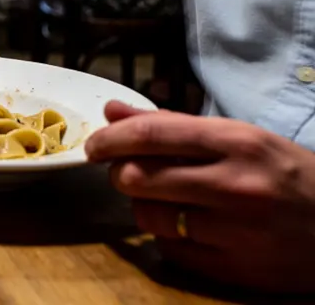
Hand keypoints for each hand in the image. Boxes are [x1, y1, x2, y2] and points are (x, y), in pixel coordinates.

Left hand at [87, 101, 314, 292]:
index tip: (94, 144)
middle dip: (121, 173)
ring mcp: (235, 232)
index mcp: (238, 142)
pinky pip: (169, 250)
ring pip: (147, 216)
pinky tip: (186, 226)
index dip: (110, 138)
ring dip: (143, 206)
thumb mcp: (241, 138)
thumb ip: (172, 125)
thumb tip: (112, 113)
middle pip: (137, 177)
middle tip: (127, 172)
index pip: (151, 134)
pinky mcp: (234, 270)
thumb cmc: (288, 176)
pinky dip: (166, 237)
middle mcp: (235, 186)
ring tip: (163, 199)